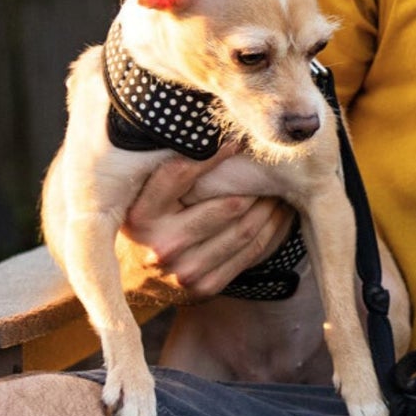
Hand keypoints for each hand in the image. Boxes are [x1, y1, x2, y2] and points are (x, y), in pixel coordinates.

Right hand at [120, 149, 294, 302]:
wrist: (136, 279)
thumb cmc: (147, 221)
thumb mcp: (142, 194)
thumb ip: (166, 169)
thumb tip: (204, 128)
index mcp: (140, 216)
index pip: (181, 174)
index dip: (214, 154)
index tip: (236, 140)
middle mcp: (161, 247)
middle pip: (228, 206)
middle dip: (255, 184)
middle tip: (271, 165)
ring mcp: (184, 272)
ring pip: (246, 230)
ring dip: (269, 205)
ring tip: (279, 185)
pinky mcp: (205, 287)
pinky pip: (251, 252)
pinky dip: (271, 228)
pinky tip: (278, 210)